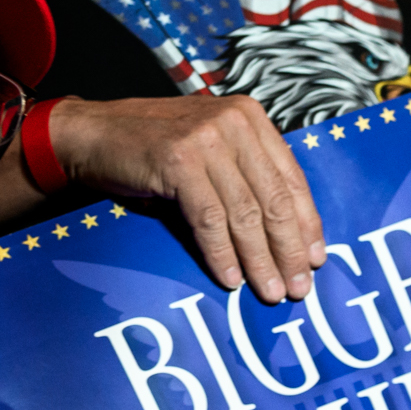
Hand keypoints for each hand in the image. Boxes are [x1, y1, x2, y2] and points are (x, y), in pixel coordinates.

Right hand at [39, 93, 328, 302]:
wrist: (94, 135)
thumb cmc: (155, 149)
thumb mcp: (212, 151)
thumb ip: (246, 177)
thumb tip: (289, 236)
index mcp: (251, 118)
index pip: (292, 178)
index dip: (307, 224)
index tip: (317, 259)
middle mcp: (234, 123)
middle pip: (274, 199)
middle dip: (289, 250)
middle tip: (299, 287)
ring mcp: (207, 139)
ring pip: (246, 214)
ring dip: (260, 260)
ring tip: (270, 291)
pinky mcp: (179, 160)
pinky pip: (210, 219)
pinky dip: (222, 254)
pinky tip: (231, 279)